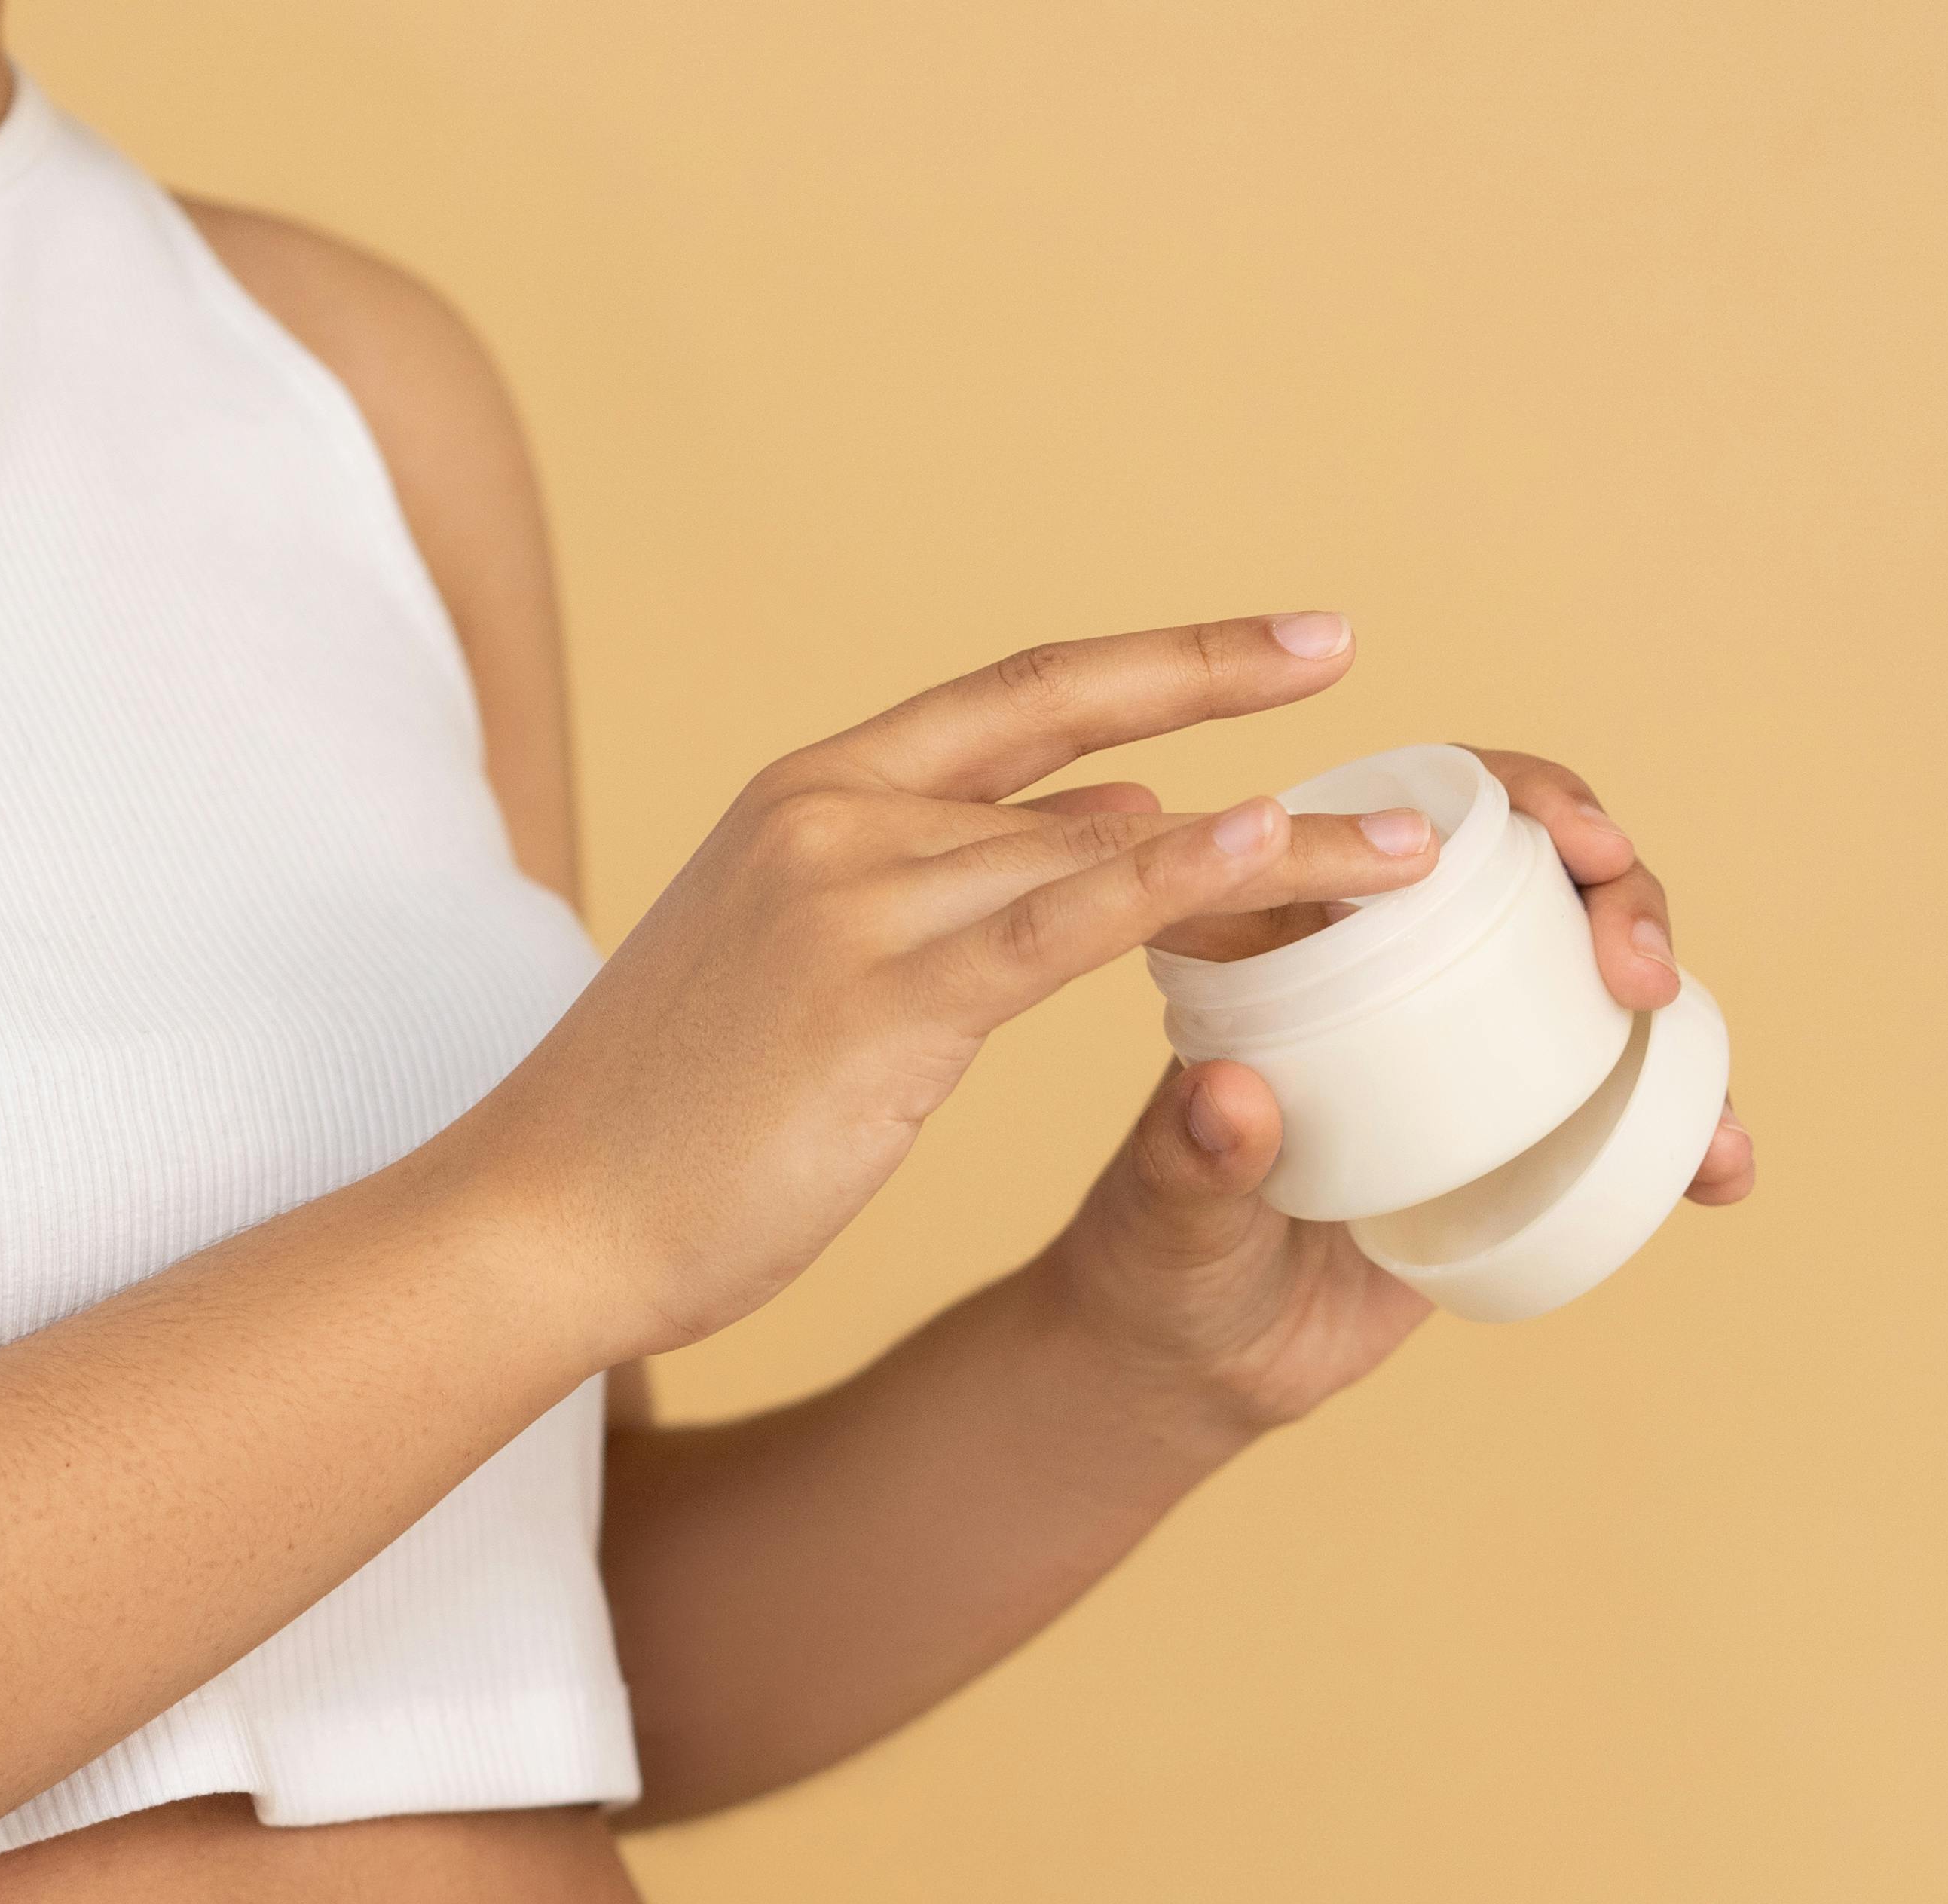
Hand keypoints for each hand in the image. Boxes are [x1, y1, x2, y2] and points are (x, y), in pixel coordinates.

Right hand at [451, 614, 1445, 1367]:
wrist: (543, 1217)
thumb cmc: (665, 1119)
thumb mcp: (796, 963)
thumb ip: (938, 886)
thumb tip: (1104, 824)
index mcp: (807, 796)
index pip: (1011, 696)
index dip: (1151, 662)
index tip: (1275, 646)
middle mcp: (833, 816)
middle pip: (1067, 731)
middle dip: (1215, 679)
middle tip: (1341, 641)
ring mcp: (855, 899)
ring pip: (1103, 841)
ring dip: (1271, 845)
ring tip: (1405, 851)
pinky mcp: (881, 1000)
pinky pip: (1070, 925)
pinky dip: (1188, 885)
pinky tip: (1281, 856)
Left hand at [1039, 742, 1755, 1432]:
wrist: (1192, 1367)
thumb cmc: (1151, 1266)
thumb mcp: (1162, 1216)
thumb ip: (1183, 1163)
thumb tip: (1227, 1097)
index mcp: (1302, 939)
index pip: (1421, 818)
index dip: (1518, 800)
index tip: (1581, 838)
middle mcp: (1398, 974)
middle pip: (1538, 880)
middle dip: (1619, 891)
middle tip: (1643, 970)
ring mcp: (1466, 1052)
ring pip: (1594, 983)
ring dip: (1677, 1009)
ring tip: (1701, 1084)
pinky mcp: (1512, 1138)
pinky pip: (1616, 1107)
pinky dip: (1683, 1131)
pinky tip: (1721, 1172)